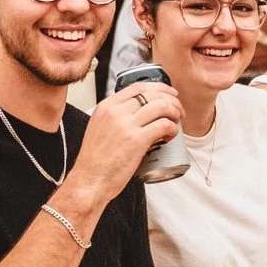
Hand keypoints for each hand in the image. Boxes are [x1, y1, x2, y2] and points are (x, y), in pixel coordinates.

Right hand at [67, 82, 183, 206]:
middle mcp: (115, 112)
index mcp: (106, 107)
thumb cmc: (95, 162)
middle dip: (171, 100)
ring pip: (161, 106)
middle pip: (152, 94)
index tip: (169, 94)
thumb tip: (137, 114)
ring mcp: (126, 125)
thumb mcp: (99, 129)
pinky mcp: (137, 140)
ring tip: (176, 123)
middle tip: (178, 110)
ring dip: (174, 113)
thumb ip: (114, 118)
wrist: (89, 181)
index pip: (138, 86)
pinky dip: (172, 128)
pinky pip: (163, 125)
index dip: (159, 88)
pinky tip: (170, 136)